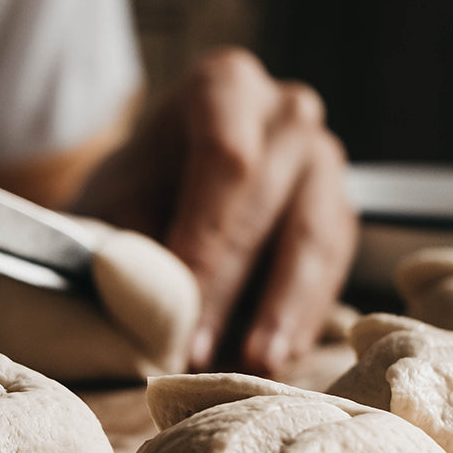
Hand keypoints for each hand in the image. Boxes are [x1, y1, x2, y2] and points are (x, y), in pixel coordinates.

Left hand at [74, 47, 356, 375]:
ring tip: (250, 366)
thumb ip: (127, 244)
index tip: (178, 304)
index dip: (206, 236)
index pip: (226, 158)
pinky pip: (331, 265)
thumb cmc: (130, 200)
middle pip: (268, 198)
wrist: (158, 200)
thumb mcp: (112, 211)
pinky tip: (275, 357)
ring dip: (279, 308)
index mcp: (223, 86)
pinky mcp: (340, 213)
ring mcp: (323, 159)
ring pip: (313, 236)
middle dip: (230, 285)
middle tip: (197, 353)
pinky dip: (302, 314)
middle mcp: (286, 111)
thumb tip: (144, 296)